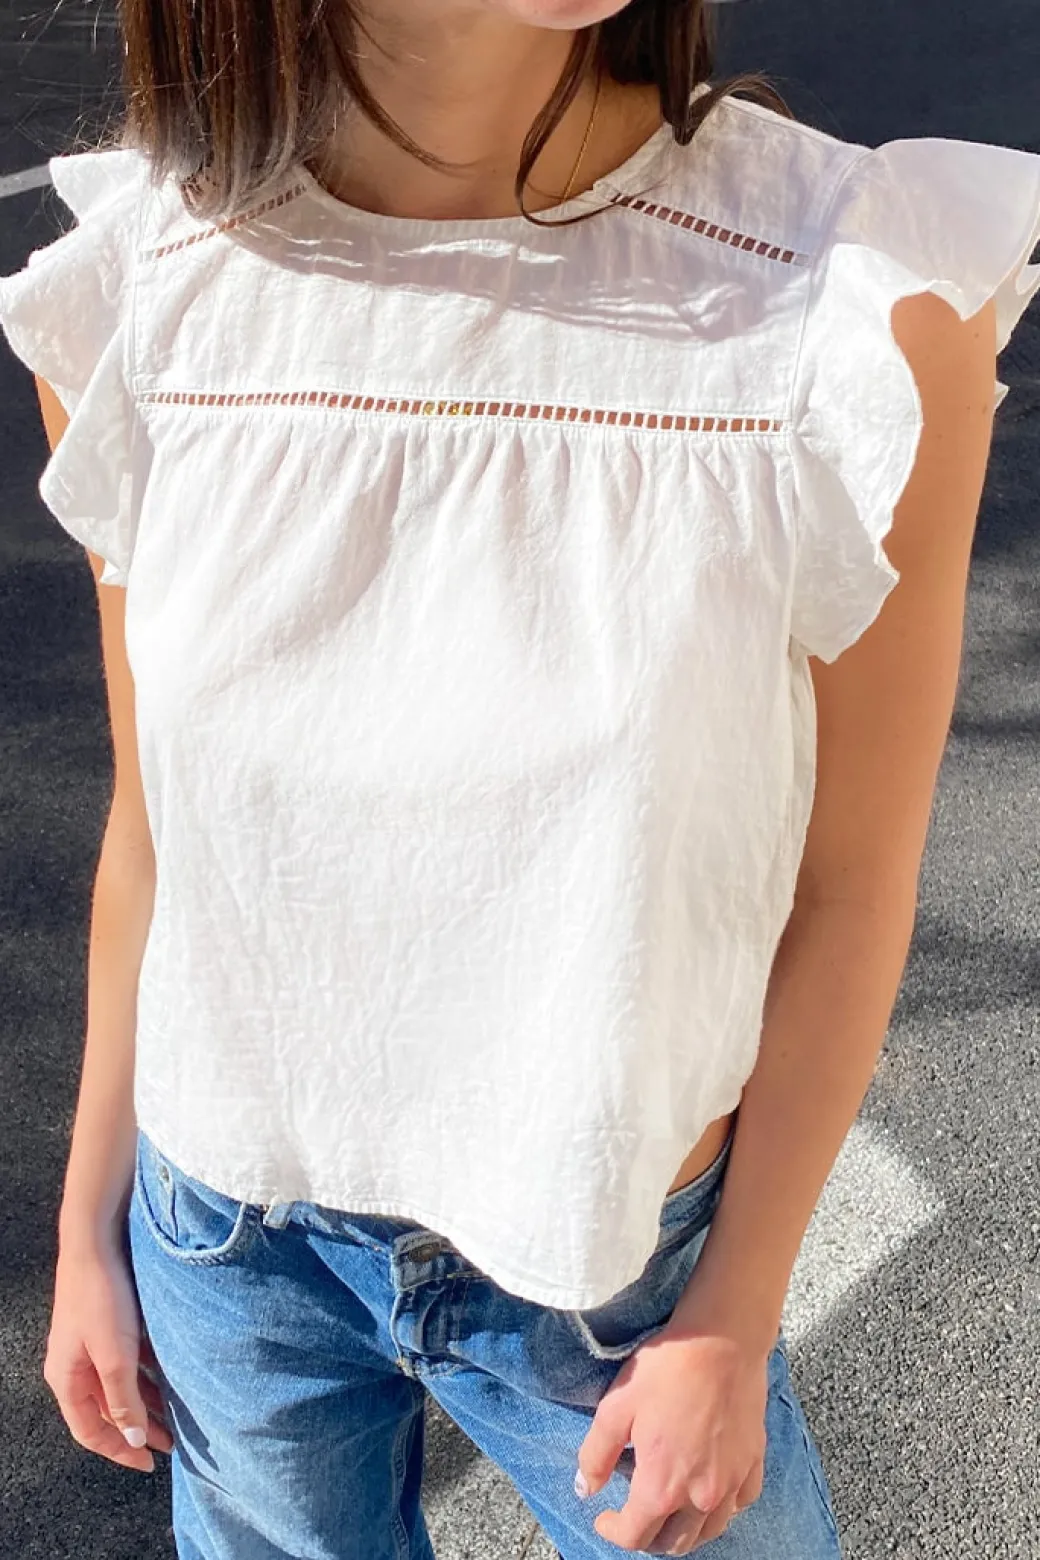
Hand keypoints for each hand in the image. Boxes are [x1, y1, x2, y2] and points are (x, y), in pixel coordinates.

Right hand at [44, 1241, 173, 1473]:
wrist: (97, 1240)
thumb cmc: (100, 1297)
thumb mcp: (114, 1355)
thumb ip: (122, 1398)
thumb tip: (131, 1438)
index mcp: (66, 1379)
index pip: (90, 1431)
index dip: (119, 1451)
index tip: (149, 1463)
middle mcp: (74, 1365)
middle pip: (106, 1410)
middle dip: (137, 1428)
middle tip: (171, 1441)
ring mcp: (90, 1344)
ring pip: (119, 1384)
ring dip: (145, 1400)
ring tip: (176, 1414)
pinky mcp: (107, 1324)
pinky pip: (127, 1360)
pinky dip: (147, 1372)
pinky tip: (171, 1375)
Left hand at [575, 1323, 769, 1553]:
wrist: (721, 1340)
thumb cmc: (667, 1369)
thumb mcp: (616, 1406)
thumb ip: (596, 1454)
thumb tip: (585, 1489)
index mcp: (662, 1486)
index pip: (635, 1535)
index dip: (612, 1531)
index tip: (603, 1517)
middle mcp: (700, 1496)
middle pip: (673, 1543)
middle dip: (648, 1538)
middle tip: (634, 1519)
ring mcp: (731, 1483)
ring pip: (708, 1532)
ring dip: (685, 1532)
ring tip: (669, 1514)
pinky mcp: (753, 1463)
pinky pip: (739, 1504)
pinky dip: (721, 1509)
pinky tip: (710, 1493)